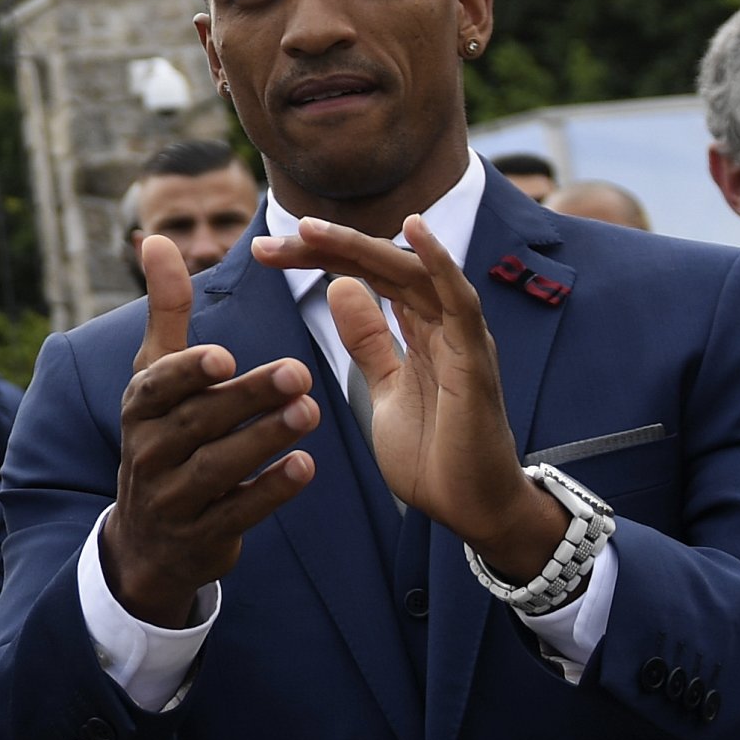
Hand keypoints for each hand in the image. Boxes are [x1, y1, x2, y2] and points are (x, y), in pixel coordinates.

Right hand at [101, 236, 317, 627]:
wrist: (149, 537)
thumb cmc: (164, 432)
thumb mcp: (157, 373)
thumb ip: (166, 308)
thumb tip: (156, 237)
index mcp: (140, 407)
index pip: (158, 386)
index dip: (189, 372)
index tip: (225, 355)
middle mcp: (148, 452)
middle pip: (198, 423)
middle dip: (248, 398)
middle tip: (299, 371)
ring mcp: (172, 499)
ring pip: (219, 468)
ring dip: (265, 440)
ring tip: (311, 412)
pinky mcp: (202, 536)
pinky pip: (238, 513)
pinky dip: (270, 492)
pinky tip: (305, 468)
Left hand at [252, 216, 564, 578]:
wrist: (470, 510)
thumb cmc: (433, 453)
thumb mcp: (384, 389)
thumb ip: (368, 341)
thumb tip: (339, 289)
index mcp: (418, 329)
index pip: (363, 276)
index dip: (317, 259)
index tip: (265, 252)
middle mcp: (441, 323)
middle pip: (381, 267)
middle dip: (325, 250)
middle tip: (270, 240)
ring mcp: (460, 337)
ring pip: (410, 273)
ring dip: (361, 247)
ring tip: (312, 230)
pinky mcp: (475, 359)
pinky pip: (460, 302)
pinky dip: (440, 264)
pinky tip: (414, 231)